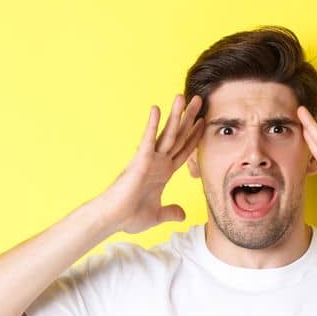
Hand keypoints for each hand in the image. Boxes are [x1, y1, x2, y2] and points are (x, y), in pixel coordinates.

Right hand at [97, 94, 204, 234]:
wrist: (113, 219)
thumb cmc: (129, 216)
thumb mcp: (158, 215)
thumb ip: (171, 212)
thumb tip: (182, 214)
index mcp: (163, 172)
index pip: (184, 150)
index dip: (194, 137)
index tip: (203, 122)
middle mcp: (158, 162)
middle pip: (178, 136)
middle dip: (189, 118)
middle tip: (199, 100)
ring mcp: (149, 159)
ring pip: (167, 134)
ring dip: (176, 115)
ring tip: (183, 97)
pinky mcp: (140, 161)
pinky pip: (148, 140)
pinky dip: (152, 125)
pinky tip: (156, 109)